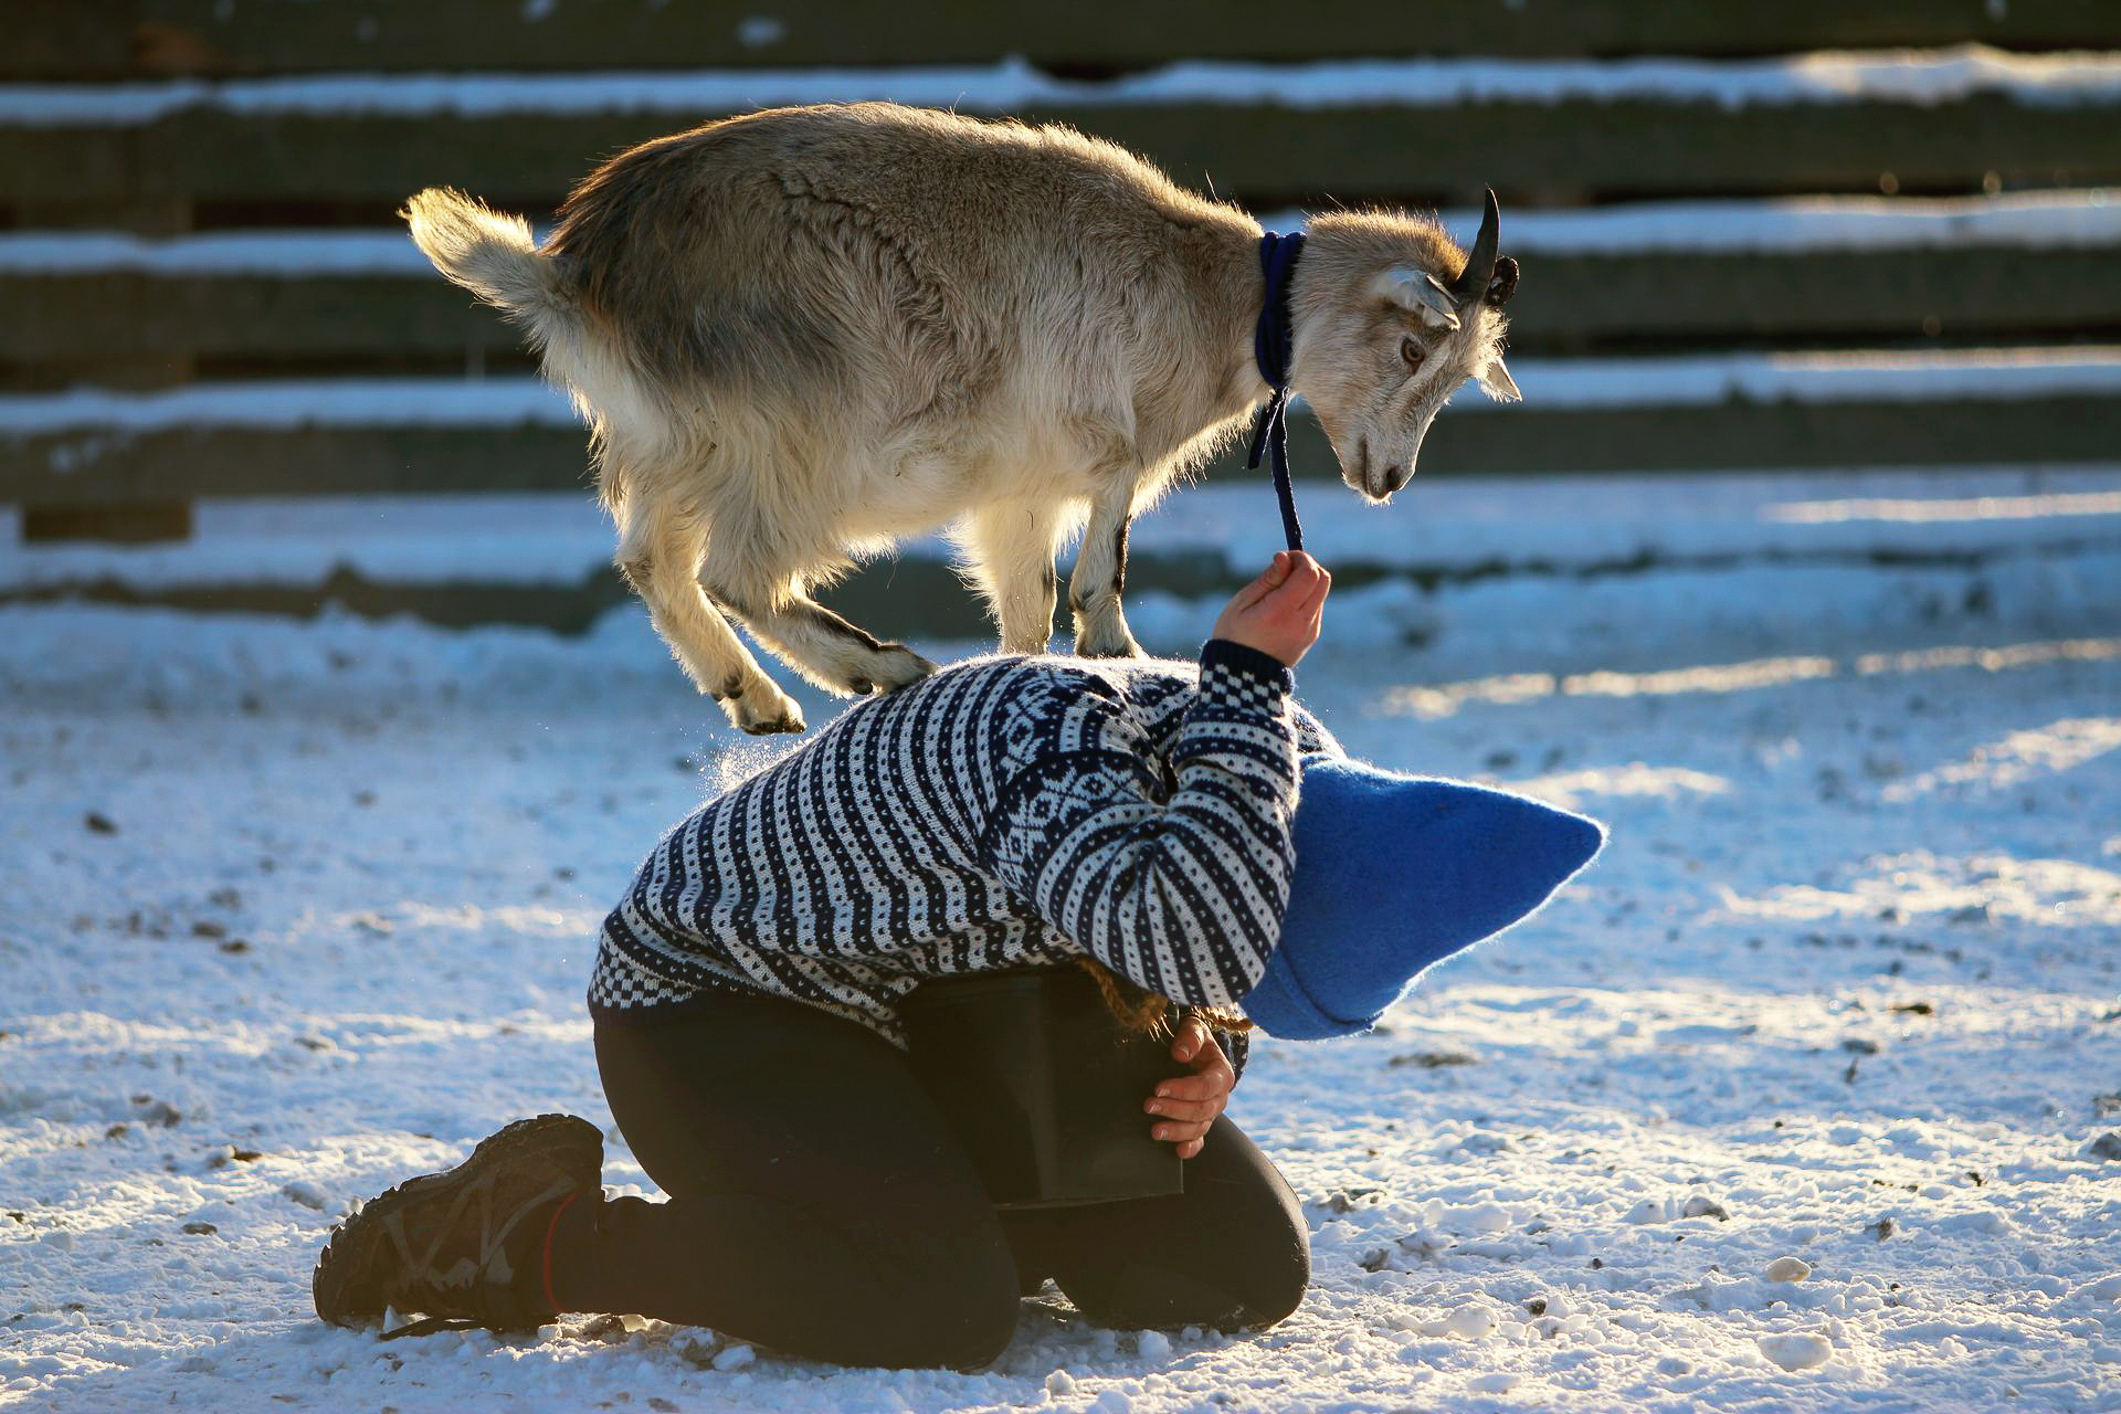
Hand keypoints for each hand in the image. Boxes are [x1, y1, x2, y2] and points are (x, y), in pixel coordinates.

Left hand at [1143, 1014, 1235, 1159]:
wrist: (1193, 1049)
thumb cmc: (1192, 1038)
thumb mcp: (1193, 1028)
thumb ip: (1190, 1037)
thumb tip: (1180, 1054)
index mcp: (1221, 1073)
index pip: (1205, 1086)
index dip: (1183, 1089)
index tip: (1158, 1087)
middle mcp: (1219, 1097)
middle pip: (1201, 1110)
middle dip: (1174, 1109)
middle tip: (1148, 1105)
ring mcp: (1211, 1113)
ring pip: (1198, 1128)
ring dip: (1177, 1131)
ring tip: (1154, 1130)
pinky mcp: (1200, 1123)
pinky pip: (1200, 1140)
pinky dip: (1191, 1148)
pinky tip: (1178, 1152)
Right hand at [1211, 551, 1330, 666]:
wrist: (1241, 677)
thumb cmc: (1233, 636)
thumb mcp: (1242, 603)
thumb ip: (1268, 579)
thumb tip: (1285, 557)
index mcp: (1282, 612)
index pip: (1310, 574)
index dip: (1301, 558)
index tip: (1283, 558)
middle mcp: (1302, 622)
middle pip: (1323, 580)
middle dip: (1307, 567)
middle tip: (1284, 569)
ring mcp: (1309, 632)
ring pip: (1321, 593)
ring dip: (1305, 583)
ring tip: (1277, 592)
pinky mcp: (1310, 638)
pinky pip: (1315, 608)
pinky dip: (1304, 598)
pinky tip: (1281, 607)